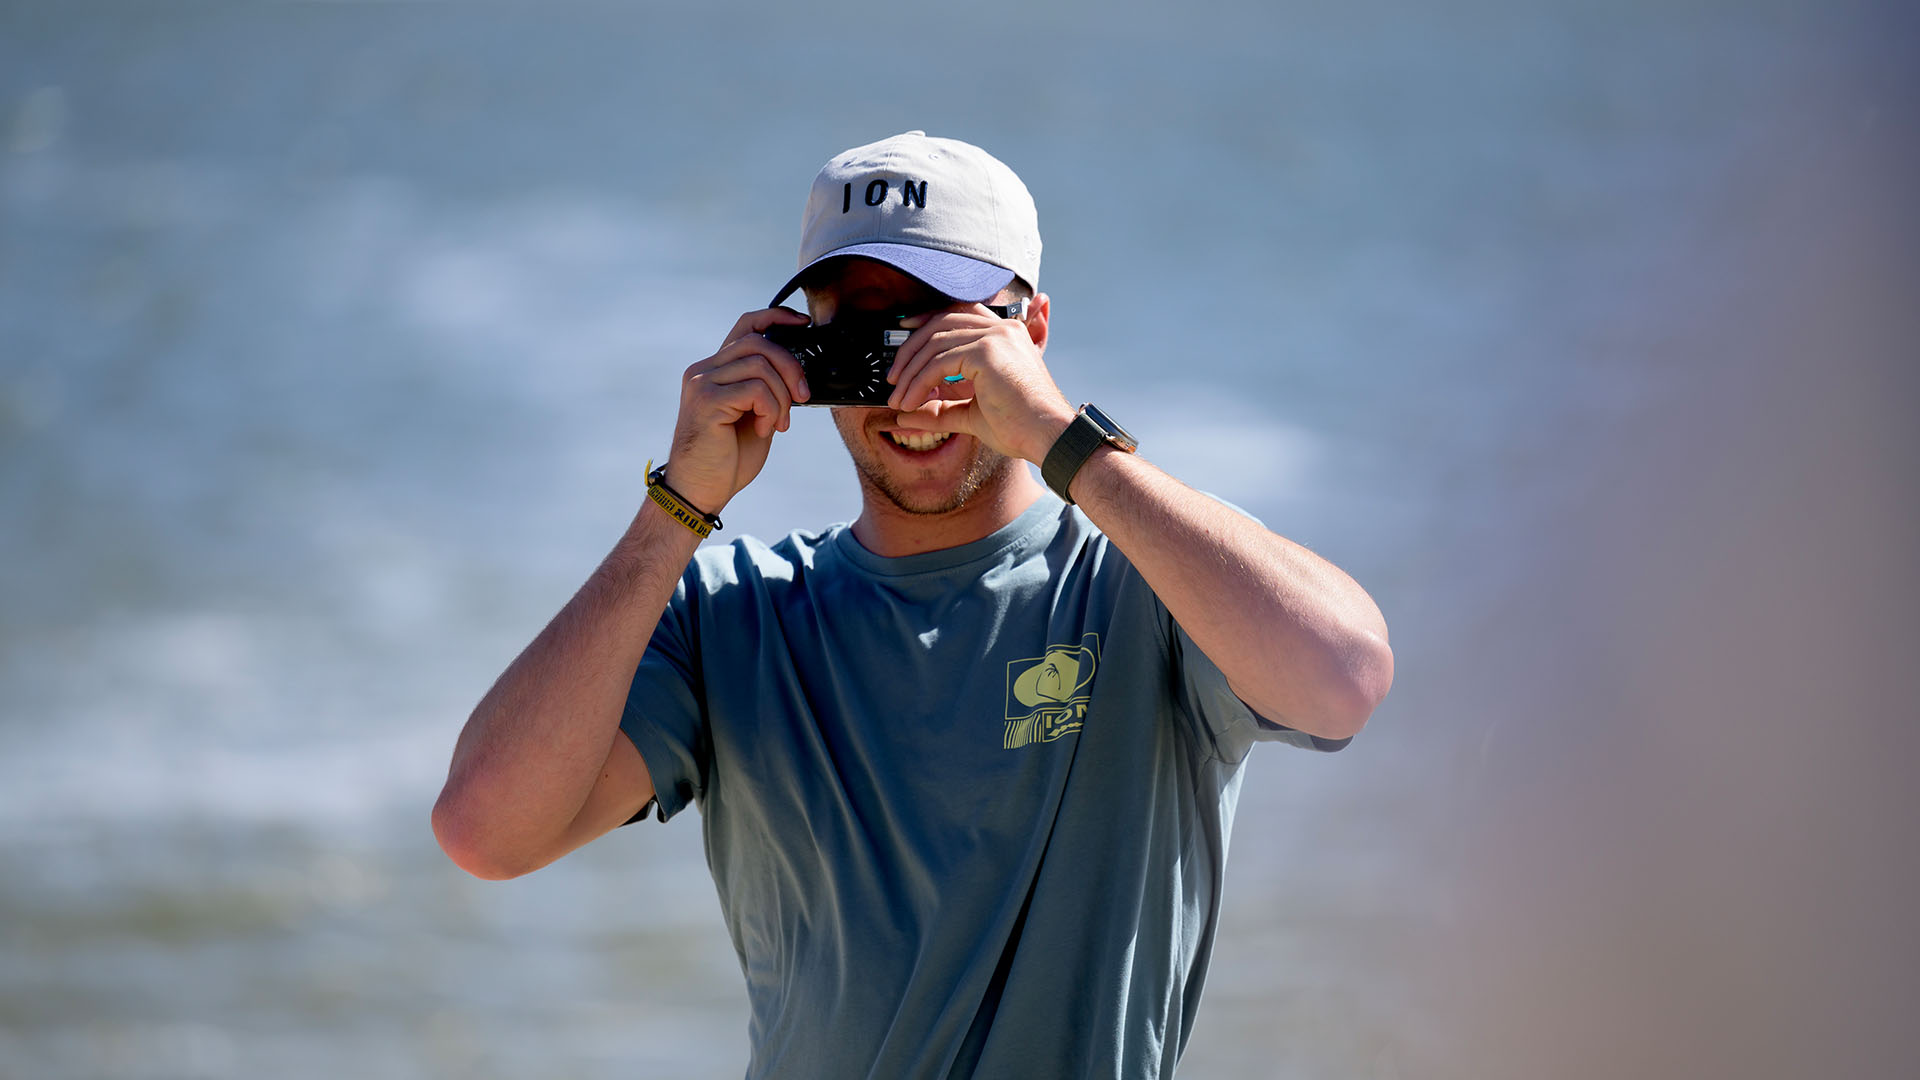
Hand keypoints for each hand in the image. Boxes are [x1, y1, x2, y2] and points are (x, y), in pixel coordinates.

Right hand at [665, 307, 811, 511]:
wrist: (701, 491)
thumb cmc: (728, 459)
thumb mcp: (755, 416)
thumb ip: (767, 390)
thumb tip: (799, 373)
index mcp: (716, 370)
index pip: (746, 327)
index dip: (776, 317)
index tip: (802, 324)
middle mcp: (704, 370)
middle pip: (759, 343)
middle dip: (791, 367)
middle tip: (803, 397)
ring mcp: (702, 383)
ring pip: (760, 365)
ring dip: (782, 396)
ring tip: (778, 423)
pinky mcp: (706, 400)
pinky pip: (755, 389)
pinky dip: (771, 409)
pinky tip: (765, 430)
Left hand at [883, 299, 1075, 463]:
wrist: (1048, 438)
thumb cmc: (1021, 428)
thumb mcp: (970, 414)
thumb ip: (941, 408)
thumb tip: (905, 414)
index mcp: (1004, 335)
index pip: (957, 314)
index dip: (925, 321)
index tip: (902, 335)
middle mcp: (1001, 329)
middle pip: (941, 323)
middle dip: (910, 349)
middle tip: (892, 378)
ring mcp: (996, 336)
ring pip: (936, 342)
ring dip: (910, 373)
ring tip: (898, 399)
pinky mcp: (987, 351)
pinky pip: (940, 362)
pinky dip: (919, 382)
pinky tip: (911, 401)